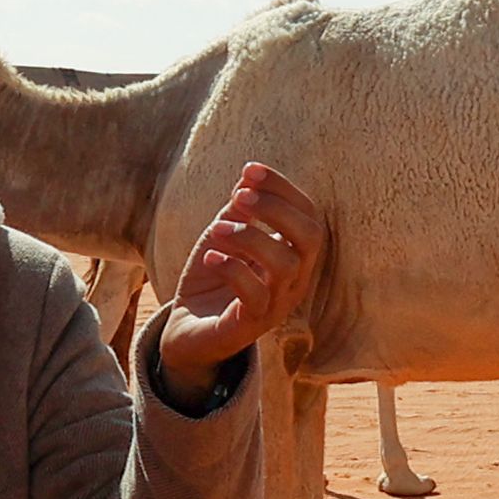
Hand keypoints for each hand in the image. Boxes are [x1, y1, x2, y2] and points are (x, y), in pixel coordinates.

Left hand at [155, 162, 322, 390]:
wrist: (187, 329)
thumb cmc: (213, 279)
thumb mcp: (225, 236)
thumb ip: (239, 211)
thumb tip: (247, 179)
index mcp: (294, 254)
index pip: (308, 214)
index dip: (283, 188)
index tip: (250, 169)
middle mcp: (295, 280)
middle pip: (311, 238)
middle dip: (277, 208)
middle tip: (240, 196)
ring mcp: (276, 305)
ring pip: (286, 265)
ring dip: (250, 237)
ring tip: (217, 230)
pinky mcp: (250, 326)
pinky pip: (255, 296)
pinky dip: (232, 269)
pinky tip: (210, 258)